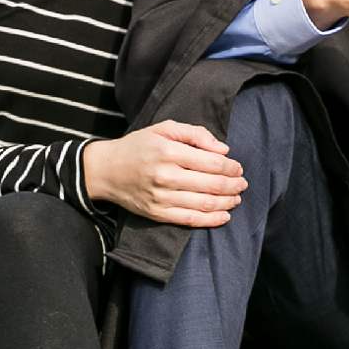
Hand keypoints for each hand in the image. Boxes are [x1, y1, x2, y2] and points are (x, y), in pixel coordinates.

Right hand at [83, 121, 247, 226]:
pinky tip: (224, 216)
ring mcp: (161, 197)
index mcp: (168, 151)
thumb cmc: (138, 146)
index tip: (238, 167)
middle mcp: (165, 175)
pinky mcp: (157, 213)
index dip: (230, 166)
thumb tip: (224, 149)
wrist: (106, 170)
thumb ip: (195, 134)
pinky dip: (211, 220)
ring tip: (237, 198)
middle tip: (243, 183)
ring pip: (204, 204)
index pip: (211, 161)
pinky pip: (190, 220)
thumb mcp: (164, 129)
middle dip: (233, 185)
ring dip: (226, 202)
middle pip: (211, 184)